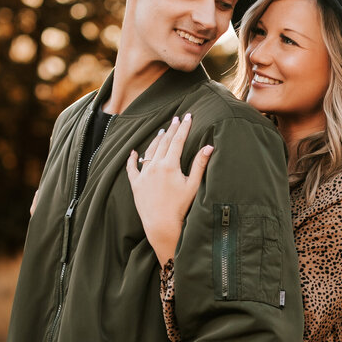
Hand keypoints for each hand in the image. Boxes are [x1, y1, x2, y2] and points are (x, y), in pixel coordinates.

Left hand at [126, 113, 212, 266]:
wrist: (161, 225)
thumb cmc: (180, 207)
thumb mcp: (193, 185)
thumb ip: (200, 164)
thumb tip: (209, 146)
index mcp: (170, 165)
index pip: (177, 141)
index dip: (183, 128)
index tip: (187, 117)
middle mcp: (154, 166)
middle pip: (164, 143)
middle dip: (171, 130)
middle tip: (176, 119)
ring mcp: (143, 175)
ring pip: (149, 152)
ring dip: (156, 140)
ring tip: (161, 132)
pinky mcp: (136, 184)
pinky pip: (132, 168)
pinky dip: (132, 159)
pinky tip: (134, 152)